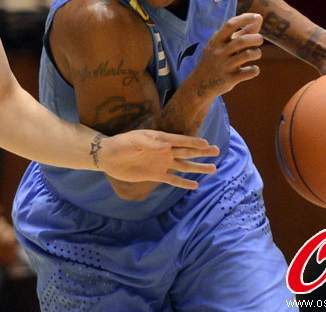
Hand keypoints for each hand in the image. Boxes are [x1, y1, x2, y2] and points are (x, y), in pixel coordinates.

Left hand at [96, 130, 219, 189]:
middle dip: (202, 152)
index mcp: (160, 139)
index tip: (207, 144)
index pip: (181, 140)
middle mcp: (164, 151)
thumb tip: (167, 145)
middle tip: (217, 151)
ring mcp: (161, 163)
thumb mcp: (134, 140)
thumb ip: (151, 143)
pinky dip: (183, 183)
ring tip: (213, 168)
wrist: (108, 157)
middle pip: (187, 152)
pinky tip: (194, 185)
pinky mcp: (156, 175)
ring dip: (197, 167)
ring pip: (184, 166)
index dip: (194, 142)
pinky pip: (173, 179)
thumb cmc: (121, 144)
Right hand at [189, 13, 263, 101]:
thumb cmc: (216, 59)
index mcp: (216, 40)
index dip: (245, 19)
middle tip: (259, 40)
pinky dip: (255, 69)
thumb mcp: (223, 45)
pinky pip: (248, 72)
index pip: (230, 25)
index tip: (257, 16)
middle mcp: (219, 52)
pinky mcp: (229, 79)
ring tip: (256, 53)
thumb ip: (241, 32)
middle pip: (242, 40)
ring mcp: (224, 66)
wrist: (201, 83)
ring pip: (247, 55)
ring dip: (257, 53)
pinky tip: (252, 69)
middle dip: (256, 38)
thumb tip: (259, 18)